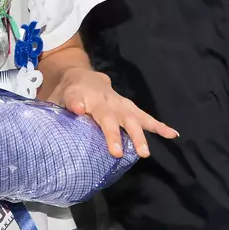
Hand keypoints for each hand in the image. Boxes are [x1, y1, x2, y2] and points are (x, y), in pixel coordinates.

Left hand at [46, 67, 176, 157]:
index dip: (77, 104)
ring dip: (138, 135)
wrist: (81, 76)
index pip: (76, 99)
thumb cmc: (66, 92)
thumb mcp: (56, 96)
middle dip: (113, 134)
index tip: (78, 109)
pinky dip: (159, 126)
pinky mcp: (128, 107)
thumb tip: (76, 109)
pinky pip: (145, 117)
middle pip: (109, 116)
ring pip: (130, 118)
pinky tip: (172, 134)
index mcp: (78, 93)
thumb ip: (62, 103)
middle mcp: (102, 98)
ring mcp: (118, 103)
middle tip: (118, 153)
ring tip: (144, 152)